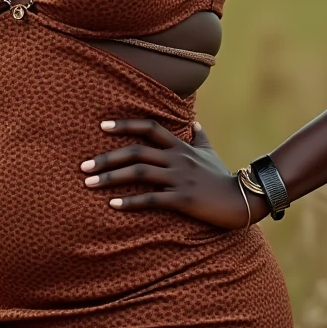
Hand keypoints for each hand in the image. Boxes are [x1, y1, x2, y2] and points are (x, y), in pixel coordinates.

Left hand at [78, 118, 250, 229]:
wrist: (243, 199)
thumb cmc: (222, 176)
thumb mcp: (210, 152)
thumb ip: (199, 136)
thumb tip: (195, 122)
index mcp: (180, 146)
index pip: (149, 127)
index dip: (125, 124)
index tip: (102, 126)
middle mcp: (177, 158)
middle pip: (137, 151)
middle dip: (107, 157)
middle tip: (83, 166)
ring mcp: (180, 178)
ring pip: (140, 173)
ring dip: (112, 178)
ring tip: (89, 184)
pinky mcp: (183, 199)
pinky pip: (152, 199)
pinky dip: (131, 202)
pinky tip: (113, 205)